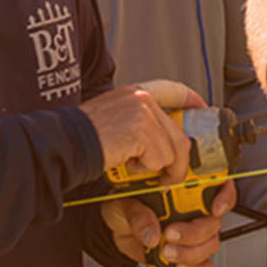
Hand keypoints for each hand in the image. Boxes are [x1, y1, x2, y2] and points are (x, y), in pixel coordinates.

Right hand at [80, 80, 200, 185]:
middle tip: (169, 175)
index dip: (192, 101)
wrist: (62, 145)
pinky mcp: (142, 129)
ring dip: (161, 169)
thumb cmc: (82, 140)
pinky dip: (147, 171)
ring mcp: (143, 111)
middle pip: (178, 133)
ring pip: (173, 149)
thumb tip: (164, 140)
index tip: (203, 110)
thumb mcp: (114, 121)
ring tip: (139, 171)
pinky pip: (161, 159)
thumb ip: (139, 124)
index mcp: (134, 92)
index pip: (173, 91)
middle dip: (178, 159)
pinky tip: (127, 166)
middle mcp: (141, 97)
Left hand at [101, 180, 235, 266]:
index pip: (218, 186)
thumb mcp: (125, 204)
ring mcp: (194, 234)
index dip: (224, 195)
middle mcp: (194, 211)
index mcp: (184, 189)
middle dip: (194, 232)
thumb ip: (138, 215)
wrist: (117, 232)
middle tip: (171, 234)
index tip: (214, 208)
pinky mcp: (188, 256)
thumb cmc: (126, 209)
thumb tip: (151, 232)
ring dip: (190, 253)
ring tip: (167, 252)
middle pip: (214, 222)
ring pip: (210, 245)